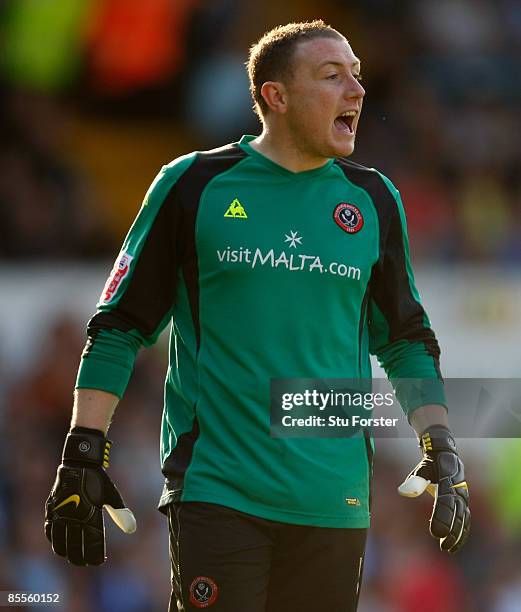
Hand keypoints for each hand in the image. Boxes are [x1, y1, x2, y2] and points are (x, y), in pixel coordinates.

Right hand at [45, 427, 135, 565]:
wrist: (79, 463)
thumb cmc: (98, 481)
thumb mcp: (111, 495)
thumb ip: (120, 514)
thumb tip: (132, 529)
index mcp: (91, 514)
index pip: (92, 544)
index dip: (95, 556)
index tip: (98, 562)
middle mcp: (74, 516)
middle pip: (75, 548)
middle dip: (80, 558)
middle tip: (85, 563)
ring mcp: (60, 514)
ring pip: (60, 543)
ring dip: (66, 553)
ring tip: (72, 557)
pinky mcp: (51, 510)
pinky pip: (49, 531)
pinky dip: (54, 541)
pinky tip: (59, 545)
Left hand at [398, 425, 469, 552]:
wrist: (446, 455)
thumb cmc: (431, 464)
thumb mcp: (421, 469)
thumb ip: (414, 481)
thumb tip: (403, 491)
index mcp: (448, 482)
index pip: (446, 503)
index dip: (442, 519)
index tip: (436, 533)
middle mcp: (459, 491)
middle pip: (458, 514)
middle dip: (452, 532)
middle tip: (443, 546)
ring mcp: (464, 496)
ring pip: (464, 519)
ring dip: (458, 535)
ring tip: (448, 548)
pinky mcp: (464, 501)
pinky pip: (466, 519)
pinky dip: (462, 531)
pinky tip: (455, 543)